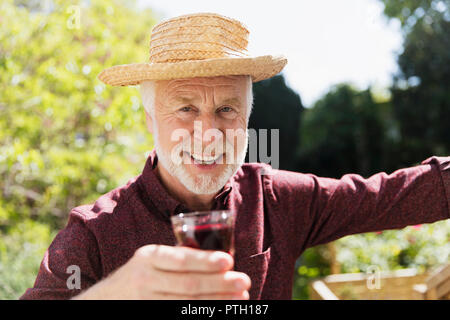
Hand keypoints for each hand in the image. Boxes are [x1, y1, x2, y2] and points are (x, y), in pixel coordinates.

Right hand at [73, 244, 250, 299]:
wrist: (107, 300)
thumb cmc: (139, 275)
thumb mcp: (151, 259)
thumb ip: (177, 257)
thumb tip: (221, 259)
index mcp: (148, 257)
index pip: (181, 260)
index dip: (206, 261)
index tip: (228, 261)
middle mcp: (145, 279)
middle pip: (188, 285)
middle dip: (220, 284)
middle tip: (244, 282)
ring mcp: (146, 302)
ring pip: (186, 305)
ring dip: (217, 302)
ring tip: (240, 298)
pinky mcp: (150, 315)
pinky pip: (179, 316)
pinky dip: (201, 314)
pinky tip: (220, 310)